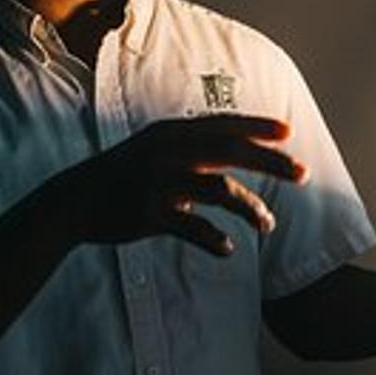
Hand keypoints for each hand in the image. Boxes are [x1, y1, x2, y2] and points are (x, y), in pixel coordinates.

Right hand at [60, 114, 306, 255]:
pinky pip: (192, 228)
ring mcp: (158, 182)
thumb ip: (188, 147)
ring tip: (267, 224)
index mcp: (170, 133)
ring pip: (219, 191)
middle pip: (230, 152)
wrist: (73, 201)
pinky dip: (214, 240)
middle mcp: (168, 152)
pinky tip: (227, 249)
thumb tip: (228, 147)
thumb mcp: (151, 149)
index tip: (288, 133)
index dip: (256, 127)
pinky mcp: (149, 214)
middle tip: (302, 173)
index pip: (222, 125)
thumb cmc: (120, 175)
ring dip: (250, 209)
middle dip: (270, 161)